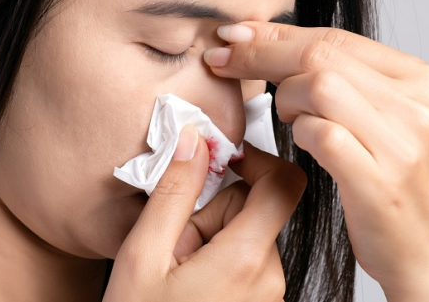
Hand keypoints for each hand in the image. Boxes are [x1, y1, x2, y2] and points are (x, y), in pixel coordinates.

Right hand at [104, 125, 306, 301]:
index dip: (258, 160)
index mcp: (246, 260)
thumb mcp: (144, 256)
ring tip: (181, 267)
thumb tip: (195, 141)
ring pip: (249, 232)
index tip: (225, 160)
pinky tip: (191, 280)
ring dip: (214, 236)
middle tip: (178, 242)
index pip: (284, 184)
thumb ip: (174, 192)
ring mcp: (268, 293)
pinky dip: (220, 257)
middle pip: (256, 207)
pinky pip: (247, 257)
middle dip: (215, 210)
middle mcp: (269, 277)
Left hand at [205, 22, 428, 300]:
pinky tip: (301, 140)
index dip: (279, 34)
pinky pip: (320, 133)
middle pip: (323, 55)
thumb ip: (348, 80)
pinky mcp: (380, 179)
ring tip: (287, 116)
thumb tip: (274, 43)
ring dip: (285, 98)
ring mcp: (403, 142)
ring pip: (319, 86)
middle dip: (261, 53)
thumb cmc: (395, 183)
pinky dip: (299, 132)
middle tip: (222, 57)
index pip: (338, 38)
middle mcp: (419, 104)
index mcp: (422, 80)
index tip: (236, 33)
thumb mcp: (386, 119)